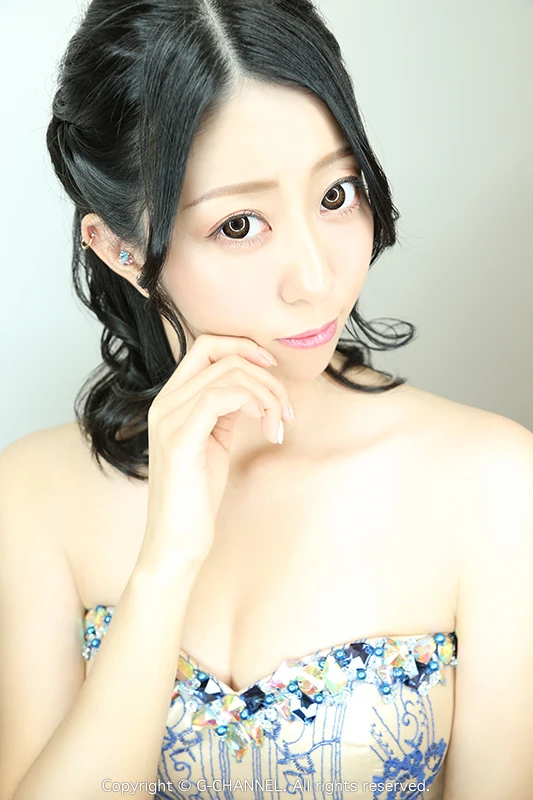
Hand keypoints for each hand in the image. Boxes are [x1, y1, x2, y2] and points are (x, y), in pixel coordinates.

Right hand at [135, 334, 293, 573]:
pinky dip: (254, 404)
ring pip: (228, 375)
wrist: (176, 542)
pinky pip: (220, 397)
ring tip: (280, 426)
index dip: (244, 347)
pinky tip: (267, 428)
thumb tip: (254, 385)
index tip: (273, 370)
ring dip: (268, 395)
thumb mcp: (215, 440)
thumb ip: (226, 409)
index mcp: (171, 400)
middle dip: (264, 375)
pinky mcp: (180, 439)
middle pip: (221, 355)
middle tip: (285, 410)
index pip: (205, 346)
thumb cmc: (197, 495)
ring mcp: (168, 419)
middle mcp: (164, 403)